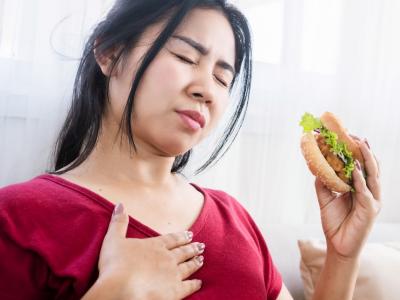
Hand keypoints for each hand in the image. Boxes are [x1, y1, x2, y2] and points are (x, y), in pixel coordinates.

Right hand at [97, 204, 203, 299]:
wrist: (121, 288)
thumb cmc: (115, 265)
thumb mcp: (113, 239)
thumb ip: (119, 222)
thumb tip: (120, 205)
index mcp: (155, 245)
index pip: (172, 239)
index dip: (181, 237)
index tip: (190, 234)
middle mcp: (167, 258)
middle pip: (183, 252)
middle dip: (192, 248)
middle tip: (202, 246)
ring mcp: (173, 274)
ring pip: (188, 266)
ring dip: (195, 262)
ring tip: (202, 259)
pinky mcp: (175, 291)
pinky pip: (188, 286)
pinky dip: (194, 284)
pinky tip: (199, 282)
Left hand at [315, 137, 380, 258]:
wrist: (337, 245)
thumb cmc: (335, 222)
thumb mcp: (326, 199)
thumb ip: (324, 183)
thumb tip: (317, 167)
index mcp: (360, 188)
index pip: (362, 165)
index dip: (358, 151)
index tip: (350, 136)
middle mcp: (369, 192)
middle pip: (371, 167)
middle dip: (365, 150)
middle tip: (357, 136)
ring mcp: (372, 200)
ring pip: (373, 176)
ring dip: (367, 160)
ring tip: (361, 145)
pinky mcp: (370, 210)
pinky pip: (366, 192)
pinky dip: (361, 180)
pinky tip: (357, 170)